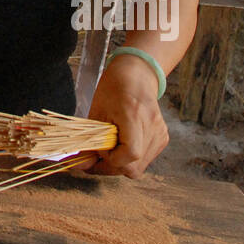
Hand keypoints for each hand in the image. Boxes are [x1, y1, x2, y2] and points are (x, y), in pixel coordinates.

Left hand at [86, 54, 167, 178]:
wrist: (136, 76)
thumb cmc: (113, 90)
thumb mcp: (96, 113)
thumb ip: (90, 142)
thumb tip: (81, 165)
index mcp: (134, 116)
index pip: (130, 154)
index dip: (111, 158)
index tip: (99, 149)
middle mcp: (152, 127)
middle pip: (134, 167)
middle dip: (111, 167)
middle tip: (95, 158)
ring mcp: (160, 134)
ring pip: (139, 168)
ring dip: (120, 165)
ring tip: (108, 150)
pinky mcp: (163, 138)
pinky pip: (144, 159)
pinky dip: (130, 159)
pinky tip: (120, 145)